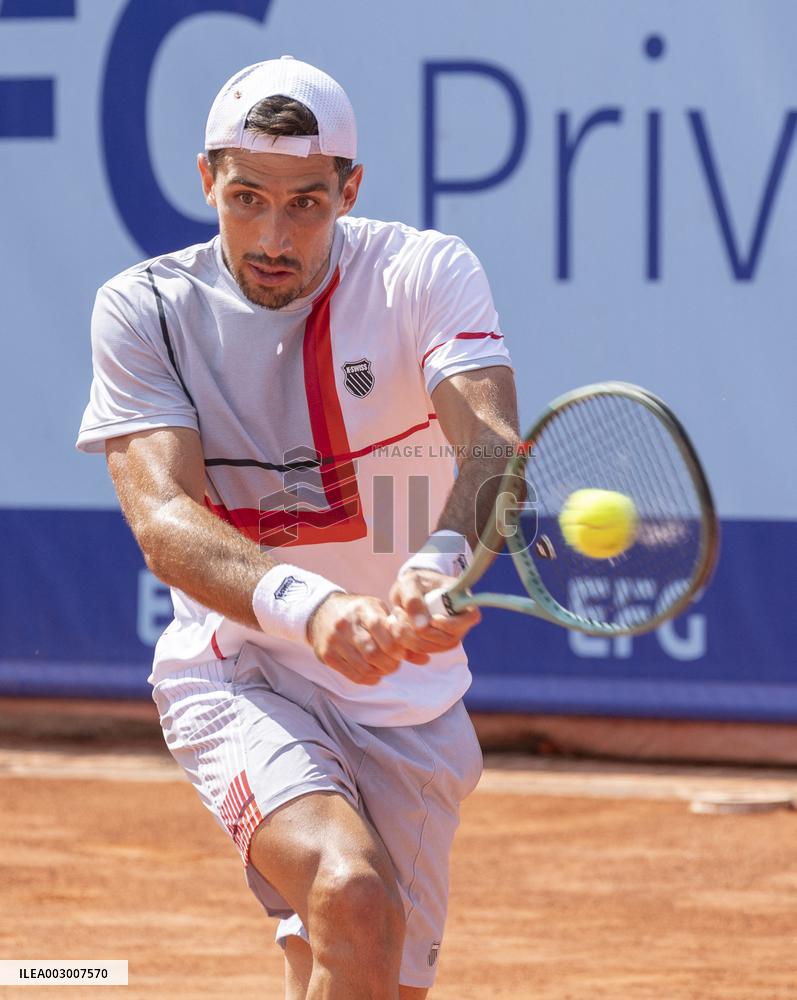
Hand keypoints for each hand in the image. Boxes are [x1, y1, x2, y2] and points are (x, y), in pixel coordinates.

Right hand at [307, 592, 429, 685]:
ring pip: (363, 666)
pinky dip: (367, 679)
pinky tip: (373, 674)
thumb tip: (425, 658)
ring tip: (384, 668)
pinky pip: (352, 675)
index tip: (401, 653)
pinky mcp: (326, 654)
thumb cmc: (359, 613)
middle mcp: (346, 623)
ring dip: (380, 672)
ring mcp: (334, 640)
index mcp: (363, 608)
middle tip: (395, 664)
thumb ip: (399, 632)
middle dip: (390, 664)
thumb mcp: (378, 612)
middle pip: (374, 653)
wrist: (322, 612)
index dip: (397, 647)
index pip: (383, 631)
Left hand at [388, 569, 480, 655]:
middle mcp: (461, 623)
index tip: (431, 618)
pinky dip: (404, 641)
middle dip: (418, 630)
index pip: (470, 619)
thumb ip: (414, 601)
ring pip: (431, 648)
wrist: (409, 590)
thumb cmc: (415, 581)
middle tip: (398, 612)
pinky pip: (420, 652)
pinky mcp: (435, 646)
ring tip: (396, 615)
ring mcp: (449, 637)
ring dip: (407, 635)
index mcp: (464, 601)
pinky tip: (395, 625)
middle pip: (447, 640)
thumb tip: (421, 627)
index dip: (449, 624)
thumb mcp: (411, 583)